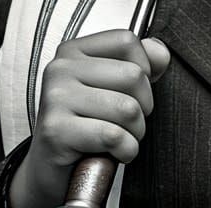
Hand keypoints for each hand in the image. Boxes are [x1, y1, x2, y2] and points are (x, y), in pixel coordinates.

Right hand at [8, 29, 170, 207]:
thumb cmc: (84, 127)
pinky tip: (113, 153)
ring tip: (119, 139)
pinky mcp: (56, 130)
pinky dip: (125, 150)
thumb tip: (160, 53)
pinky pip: (114, 136)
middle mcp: (60, 69)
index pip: (126, 41)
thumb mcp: (110, 89)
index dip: (144, 68)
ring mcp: (56, 98)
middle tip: (126, 123)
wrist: (50, 169)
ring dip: (134, 132)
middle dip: (143, 107)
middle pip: (133, 75)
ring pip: (127, 108)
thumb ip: (139, 65)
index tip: (132, 91)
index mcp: (73, 52)